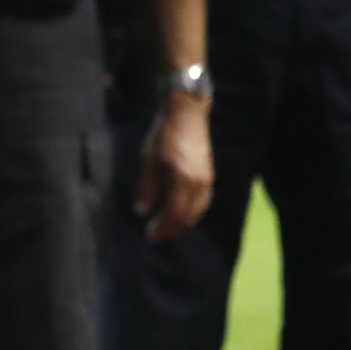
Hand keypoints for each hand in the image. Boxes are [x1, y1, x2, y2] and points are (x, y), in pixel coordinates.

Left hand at [135, 94, 212, 242]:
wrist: (186, 113)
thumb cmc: (163, 134)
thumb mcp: (148, 159)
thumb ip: (146, 188)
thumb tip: (141, 212)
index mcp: (182, 181)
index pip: (174, 216)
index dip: (162, 229)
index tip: (150, 236)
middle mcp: (198, 184)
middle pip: (188, 218)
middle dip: (172, 229)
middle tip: (157, 234)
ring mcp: (207, 180)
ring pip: (198, 211)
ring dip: (183, 222)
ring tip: (167, 225)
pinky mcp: (209, 175)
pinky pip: (203, 202)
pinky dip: (192, 211)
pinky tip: (181, 209)